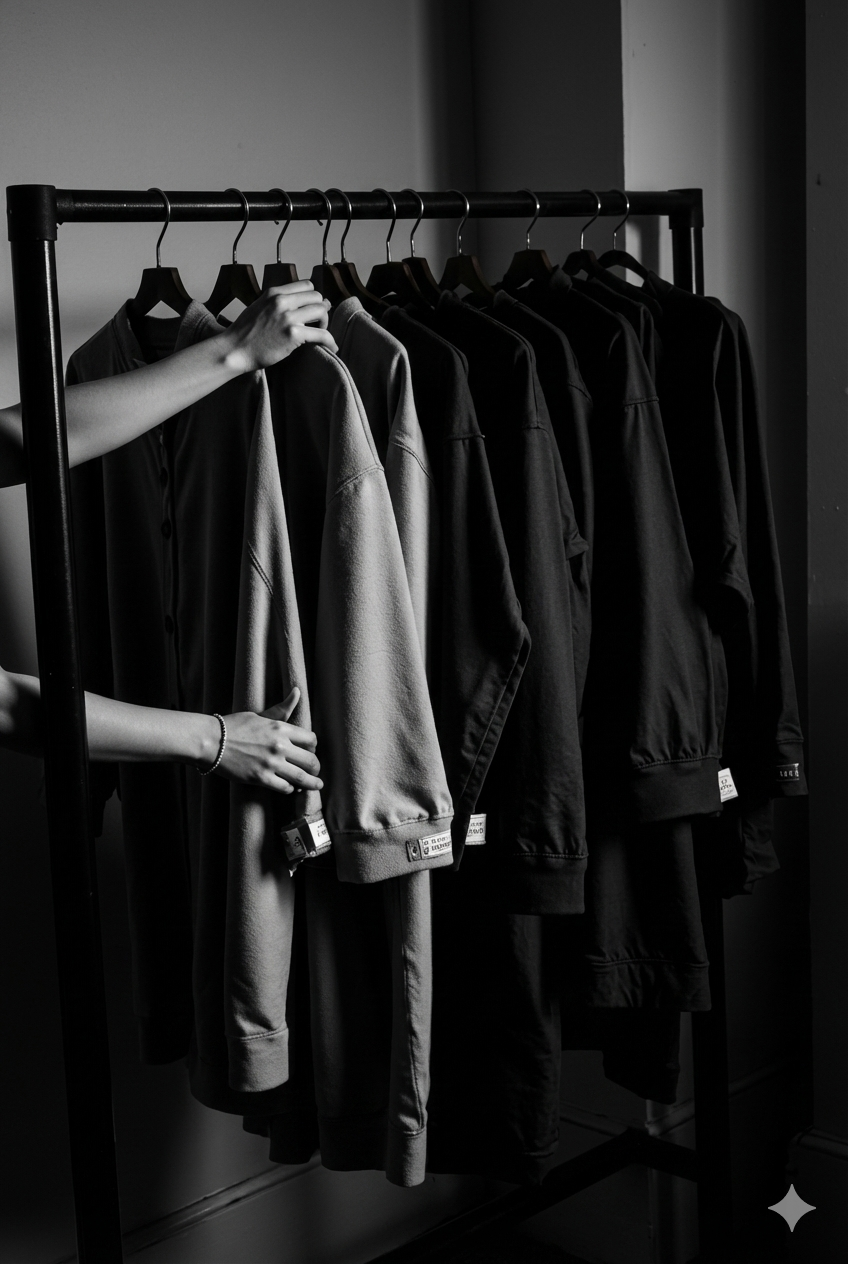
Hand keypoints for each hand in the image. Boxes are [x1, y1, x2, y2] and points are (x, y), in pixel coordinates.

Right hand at [212, 688, 322, 793]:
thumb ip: (281, 709)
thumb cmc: (233, 726)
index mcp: (280, 728)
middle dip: (316, 767)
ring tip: (316, 785)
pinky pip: (284, 787)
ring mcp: (271, 763)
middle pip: (310, 760)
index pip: (311, 739)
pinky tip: (289, 787)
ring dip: (311, 783)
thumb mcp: (260, 715)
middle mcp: (279, 745)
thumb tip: (297, 691)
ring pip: (301, 777)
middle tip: (316, 772)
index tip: (310, 751)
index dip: (313, 747)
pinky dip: (290, 789)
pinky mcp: (261, 778)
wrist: (210, 740)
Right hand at [220, 282, 336, 372]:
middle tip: (318, 324)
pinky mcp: (293, 334)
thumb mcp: (258, 307)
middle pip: (316, 296)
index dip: (312, 298)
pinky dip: (330, 340)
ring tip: (320, 334)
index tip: (311, 310)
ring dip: (325, 322)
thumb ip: (276, 304)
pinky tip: (332, 346)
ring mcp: (287, 317)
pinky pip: (322, 334)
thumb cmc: (244, 334)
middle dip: (321, 309)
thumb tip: (296, 304)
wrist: (233, 350)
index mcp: (274, 293)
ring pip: (321, 310)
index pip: (306, 285)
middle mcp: (282, 301)